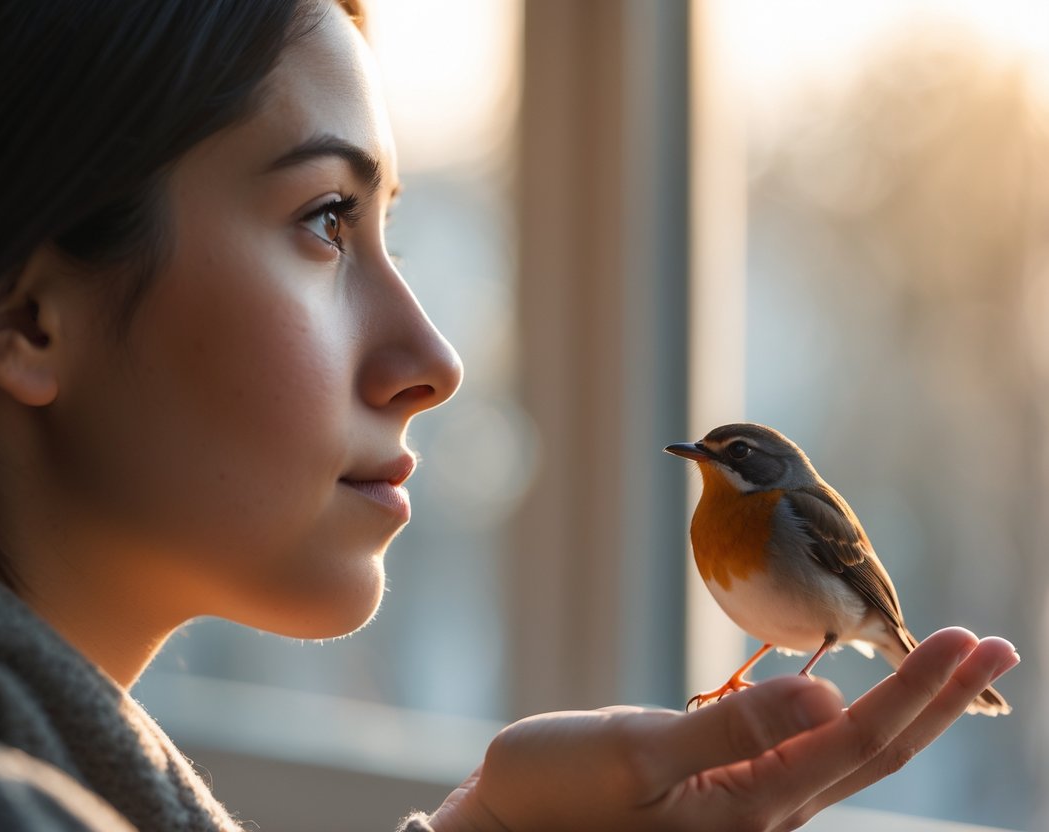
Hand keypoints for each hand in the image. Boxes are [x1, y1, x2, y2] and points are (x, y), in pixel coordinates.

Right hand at [427, 628, 1017, 831]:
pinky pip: (804, 752)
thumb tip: (825, 694)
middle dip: (940, 698)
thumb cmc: (556, 795)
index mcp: (750, 804)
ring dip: (904, 705)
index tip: (970, 639)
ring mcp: (742, 800)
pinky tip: (847, 698)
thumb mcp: (637, 757)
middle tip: (994, 646)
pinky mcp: (716, 786)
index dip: (921, 689)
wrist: (503, 828)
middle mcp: (762, 809)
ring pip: (847, 753)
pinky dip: (846, 717)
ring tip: (942, 667)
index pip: (859, 738)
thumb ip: (731, 727)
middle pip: (875, 752)